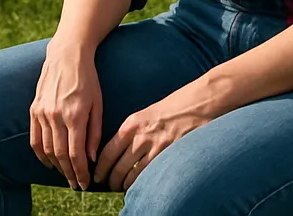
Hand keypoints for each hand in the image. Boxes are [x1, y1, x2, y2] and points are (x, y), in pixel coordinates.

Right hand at [29, 38, 102, 190]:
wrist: (67, 54)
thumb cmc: (87, 78)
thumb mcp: (98, 104)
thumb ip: (94, 132)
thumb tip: (91, 158)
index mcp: (75, 115)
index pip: (75, 154)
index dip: (80, 172)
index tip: (84, 183)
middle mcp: (56, 115)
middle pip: (60, 155)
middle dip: (69, 173)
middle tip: (75, 184)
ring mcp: (42, 112)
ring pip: (47, 149)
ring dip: (56, 166)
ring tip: (65, 173)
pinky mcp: (34, 108)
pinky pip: (35, 138)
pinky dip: (41, 154)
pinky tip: (49, 161)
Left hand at [94, 80, 217, 191]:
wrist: (195, 105)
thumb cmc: (171, 109)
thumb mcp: (145, 116)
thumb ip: (132, 132)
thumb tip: (118, 151)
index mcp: (130, 125)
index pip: (108, 152)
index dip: (101, 168)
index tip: (97, 176)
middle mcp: (139, 137)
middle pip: (117, 167)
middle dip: (111, 180)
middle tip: (109, 185)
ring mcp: (154, 148)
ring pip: (131, 175)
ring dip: (124, 185)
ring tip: (121, 189)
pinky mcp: (167, 156)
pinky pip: (148, 176)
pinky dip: (141, 185)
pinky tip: (139, 188)